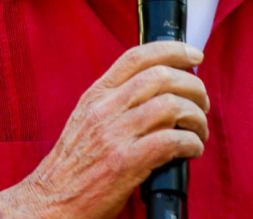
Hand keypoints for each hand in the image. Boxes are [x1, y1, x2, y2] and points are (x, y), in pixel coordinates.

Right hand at [0, 41, 208, 218]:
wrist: (49, 203)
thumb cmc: (72, 167)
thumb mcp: (87, 120)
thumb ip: (116, 102)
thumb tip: (159, 91)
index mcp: (96, 95)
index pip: (136, 56)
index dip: (172, 50)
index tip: (194, 56)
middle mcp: (105, 109)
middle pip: (161, 77)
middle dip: (193, 85)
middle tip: (203, 102)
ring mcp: (114, 135)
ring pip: (171, 106)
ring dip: (196, 117)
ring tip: (199, 130)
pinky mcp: (125, 163)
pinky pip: (171, 141)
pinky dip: (191, 142)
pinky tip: (193, 149)